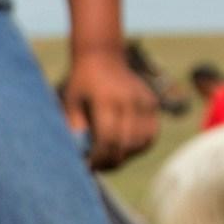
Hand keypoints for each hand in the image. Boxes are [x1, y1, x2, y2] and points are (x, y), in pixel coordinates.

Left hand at [62, 45, 158, 169]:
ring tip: (111, 158)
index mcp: (106, 99)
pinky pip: (150, 134)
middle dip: (112, 161)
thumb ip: (74, 128)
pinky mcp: (152, 103)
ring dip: (127, 156)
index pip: (108, 138)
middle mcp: (129, 100)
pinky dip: (140, 147)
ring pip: (142, 142)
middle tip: (99, 167)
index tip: (89, 167)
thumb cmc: (82, 83)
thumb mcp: (70, 102)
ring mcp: (144, 101)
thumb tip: (81, 156)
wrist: (102, 55)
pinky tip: (125, 148)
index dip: (99, 158)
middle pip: (126, 143)